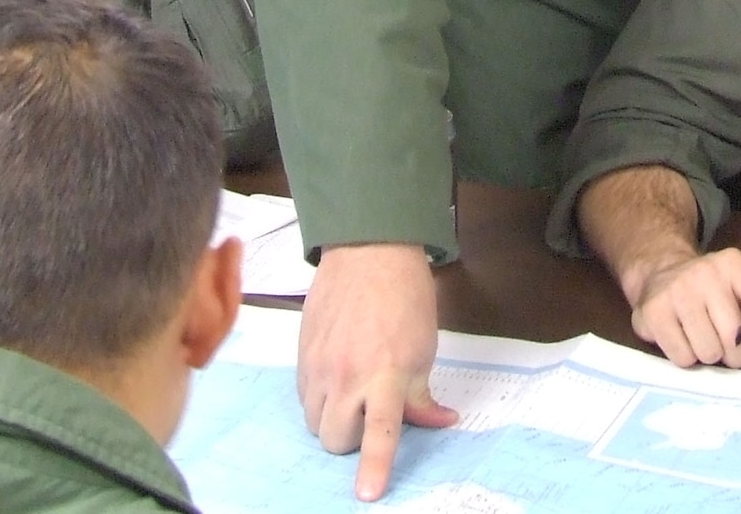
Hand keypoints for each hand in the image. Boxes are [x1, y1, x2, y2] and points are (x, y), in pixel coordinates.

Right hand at [297, 242, 456, 500]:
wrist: (369, 251)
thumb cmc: (405, 296)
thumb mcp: (425, 348)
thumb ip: (423, 394)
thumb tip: (439, 423)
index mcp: (386, 373)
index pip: (380, 432)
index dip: (374, 466)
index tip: (368, 494)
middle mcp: (347, 374)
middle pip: (335, 439)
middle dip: (352, 440)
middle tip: (370, 414)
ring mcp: (319, 364)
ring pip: (314, 421)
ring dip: (333, 418)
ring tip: (353, 391)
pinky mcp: (301, 353)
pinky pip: (303, 395)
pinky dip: (319, 396)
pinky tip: (336, 372)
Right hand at [629, 247, 740, 368]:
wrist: (660, 272)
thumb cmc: (713, 292)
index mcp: (734, 264)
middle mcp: (705, 272)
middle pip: (735, 337)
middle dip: (735, 354)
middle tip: (727, 346)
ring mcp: (676, 291)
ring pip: (708, 352)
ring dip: (709, 356)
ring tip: (703, 339)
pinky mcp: (653, 312)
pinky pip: (682, 358)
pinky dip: (686, 358)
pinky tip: (683, 339)